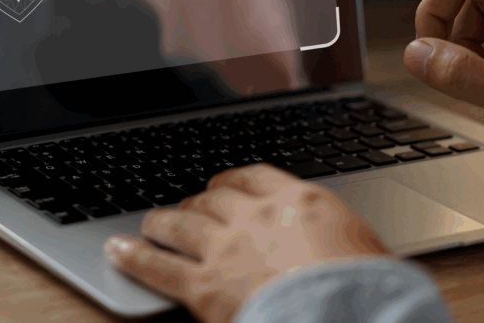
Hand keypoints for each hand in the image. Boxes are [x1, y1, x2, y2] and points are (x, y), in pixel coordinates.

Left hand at [105, 164, 390, 322]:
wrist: (344, 315)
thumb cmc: (366, 289)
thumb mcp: (363, 248)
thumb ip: (332, 236)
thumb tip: (329, 244)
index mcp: (297, 200)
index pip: (253, 176)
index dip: (233, 181)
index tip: (226, 185)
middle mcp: (255, 216)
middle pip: (213, 198)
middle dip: (197, 202)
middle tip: (189, 207)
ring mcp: (224, 248)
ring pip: (180, 224)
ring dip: (162, 221)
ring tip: (151, 221)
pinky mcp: (203, 286)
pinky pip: (157, 266)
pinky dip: (132, 256)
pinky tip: (117, 249)